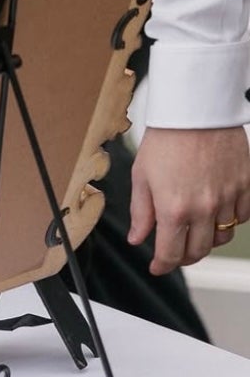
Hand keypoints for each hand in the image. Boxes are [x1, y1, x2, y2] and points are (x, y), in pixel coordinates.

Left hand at [129, 125, 249, 271]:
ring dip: (207, 239)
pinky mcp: (245, 185)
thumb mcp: (141, 175)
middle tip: (175, 252)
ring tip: (194, 230)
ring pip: (222, 237)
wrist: (196, 110)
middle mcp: (204, 208)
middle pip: (198, 251)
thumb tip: (137, 238)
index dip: (162, 265)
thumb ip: (141, 211)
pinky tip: (217, 211)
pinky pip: (242, 217)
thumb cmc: (166, 137)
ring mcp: (228, 198)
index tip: (157, 266)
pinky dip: (230, 220)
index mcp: (174, 208)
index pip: (170, 253)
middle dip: (184, 256)